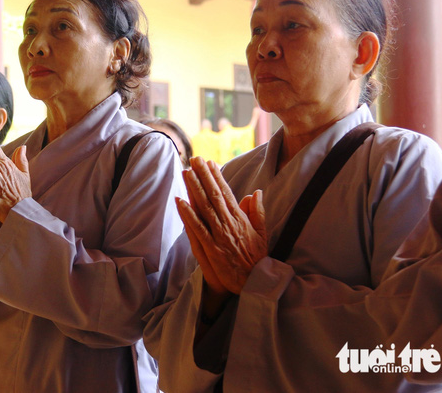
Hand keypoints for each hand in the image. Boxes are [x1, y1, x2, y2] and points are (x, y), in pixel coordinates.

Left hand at [177, 157, 267, 295]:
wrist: (255, 283)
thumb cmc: (257, 258)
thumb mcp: (262, 233)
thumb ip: (257, 212)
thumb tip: (255, 192)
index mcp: (240, 218)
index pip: (226, 192)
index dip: (216, 176)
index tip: (209, 162)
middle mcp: (229, 224)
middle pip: (213, 195)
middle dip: (203, 175)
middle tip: (194, 159)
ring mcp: (219, 235)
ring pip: (204, 207)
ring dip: (194, 189)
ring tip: (186, 172)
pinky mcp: (211, 248)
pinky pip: (197, 228)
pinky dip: (188, 214)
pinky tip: (180, 201)